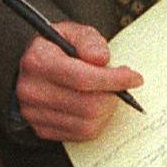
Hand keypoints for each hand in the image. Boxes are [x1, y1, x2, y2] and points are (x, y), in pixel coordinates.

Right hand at [14, 20, 141, 141]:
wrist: (35, 66)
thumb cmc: (59, 47)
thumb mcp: (74, 32)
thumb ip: (89, 41)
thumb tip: (101, 59)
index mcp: (37, 61)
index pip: (81, 77)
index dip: (113, 80)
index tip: (135, 78)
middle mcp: (31, 90)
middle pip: (87, 104)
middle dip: (113, 95)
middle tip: (122, 85)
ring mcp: (34, 113)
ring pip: (87, 122)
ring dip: (107, 109)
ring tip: (109, 93)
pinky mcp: (41, 129)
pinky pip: (81, 134)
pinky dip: (97, 121)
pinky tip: (98, 105)